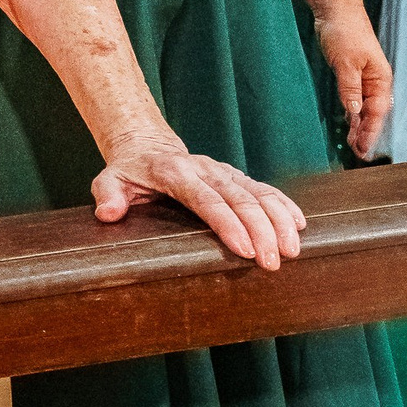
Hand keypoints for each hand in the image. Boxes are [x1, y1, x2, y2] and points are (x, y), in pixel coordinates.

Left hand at [90, 136, 305, 266]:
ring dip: (279, 221)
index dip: (227, 224)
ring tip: (292, 250)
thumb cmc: (128, 171)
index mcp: (175, 172)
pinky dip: (284, 205)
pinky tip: (299, 225)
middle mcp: (205, 169)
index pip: (205, 200)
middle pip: (239, 199)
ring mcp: (223, 172)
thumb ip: (107, 195)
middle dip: (261, 231)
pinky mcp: (235, 176)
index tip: (244, 250)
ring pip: (258, 193)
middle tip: (273, 262)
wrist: (146, 145)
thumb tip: (109, 214)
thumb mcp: (109, 180)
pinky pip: (265, 189)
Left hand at [315, 5, 392, 157]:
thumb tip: (355, 111)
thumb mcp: (346, 61)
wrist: (336, 10)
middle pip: (373, 113)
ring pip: (364, 108)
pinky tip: (348, 124)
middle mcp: (375, 81)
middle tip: (358, 154)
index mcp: (380, 78)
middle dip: (367, 134)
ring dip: (359, 126)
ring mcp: (364, 78)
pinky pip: (354, 99)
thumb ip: (350, 87)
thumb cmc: (345, 31)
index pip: (377, 112)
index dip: (371, 132)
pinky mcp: (351, 74)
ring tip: (353, 145)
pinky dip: (352, 113)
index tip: (364, 149)